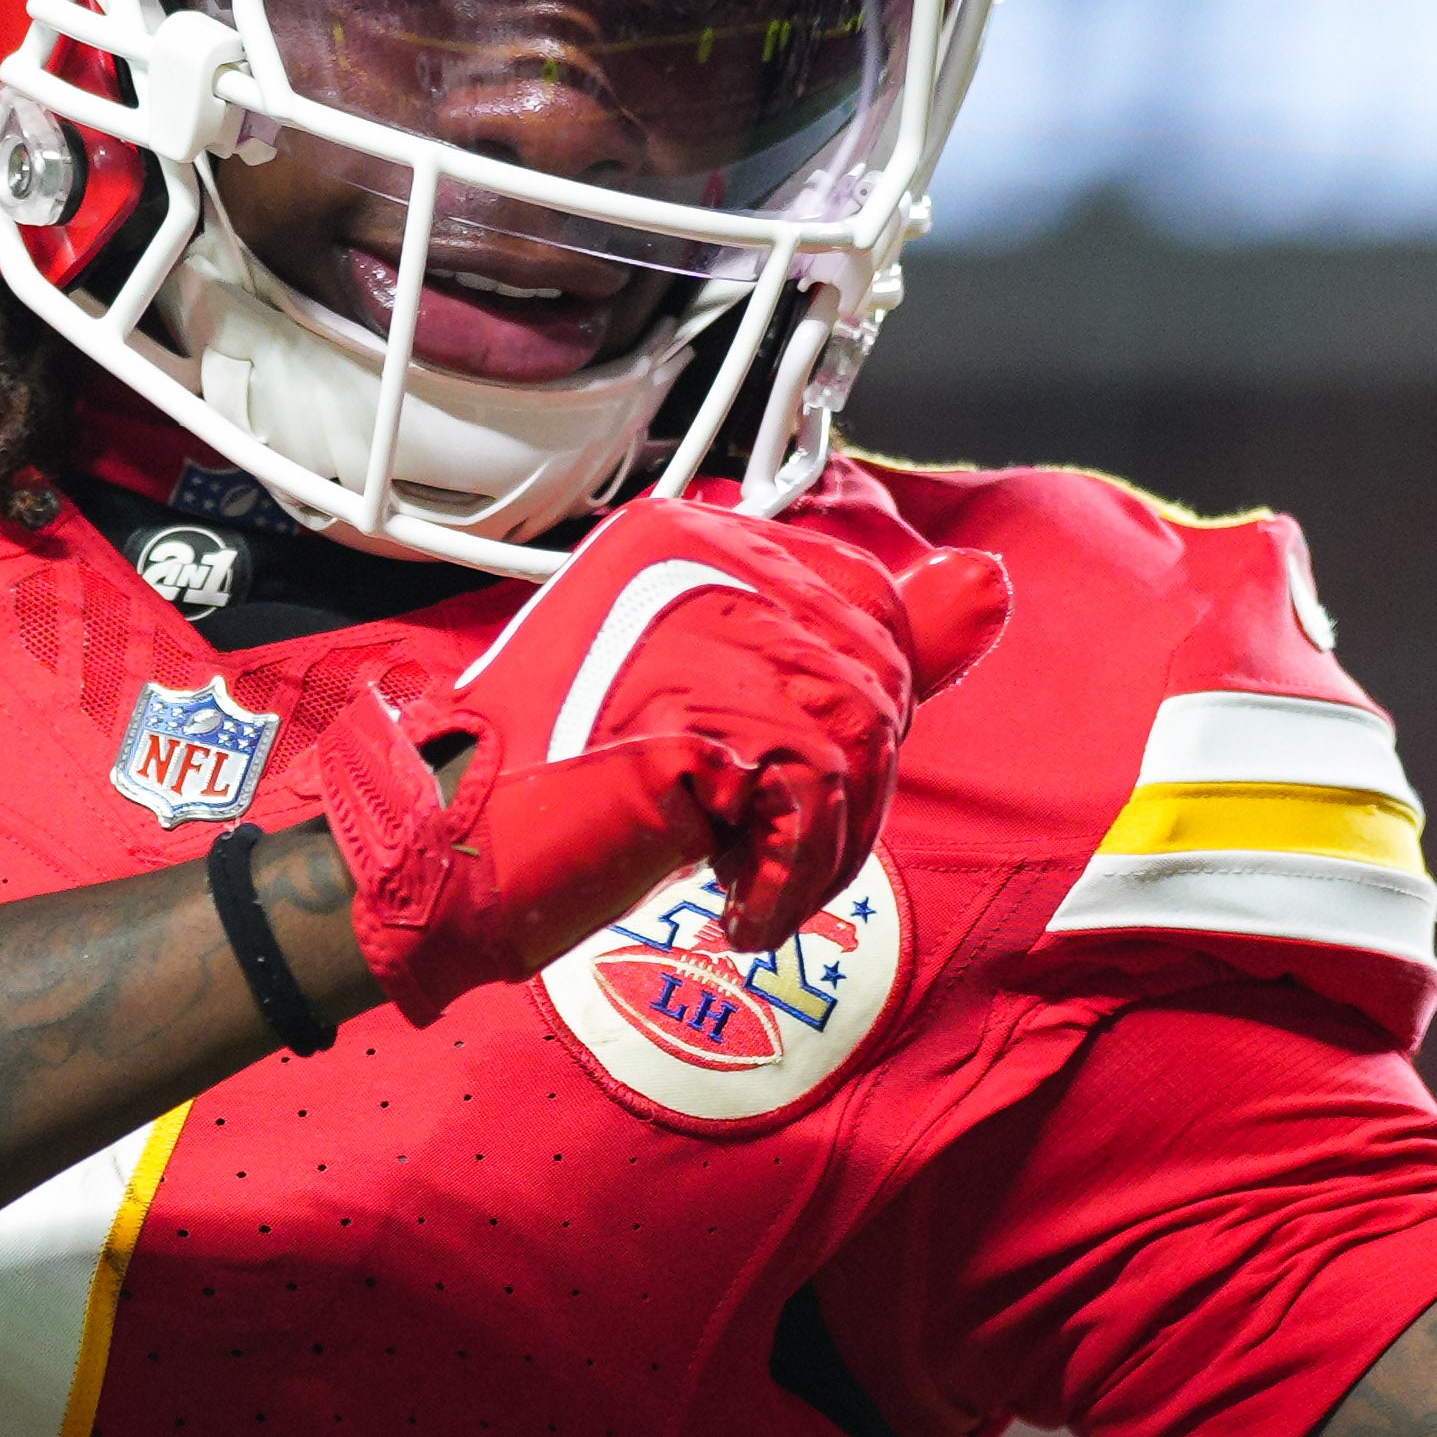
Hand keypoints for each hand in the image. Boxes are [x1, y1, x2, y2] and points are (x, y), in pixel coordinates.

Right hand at [295, 503, 1012, 1023]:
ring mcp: (692, 624)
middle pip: (875, 674)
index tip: (775, 785)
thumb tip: (992, 584)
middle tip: (750, 848)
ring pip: (857, 739)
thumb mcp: (726, 708)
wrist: (444, 861)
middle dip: (840, 795)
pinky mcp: (691, 708)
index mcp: (693, 535)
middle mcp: (699, 555)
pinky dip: (786, 878)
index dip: (849, 718)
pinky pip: (813, 799)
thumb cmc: (566, 796)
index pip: (865, 601)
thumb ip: (861, 647)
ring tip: (739, 880)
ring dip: (814, 847)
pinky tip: (729, 901)